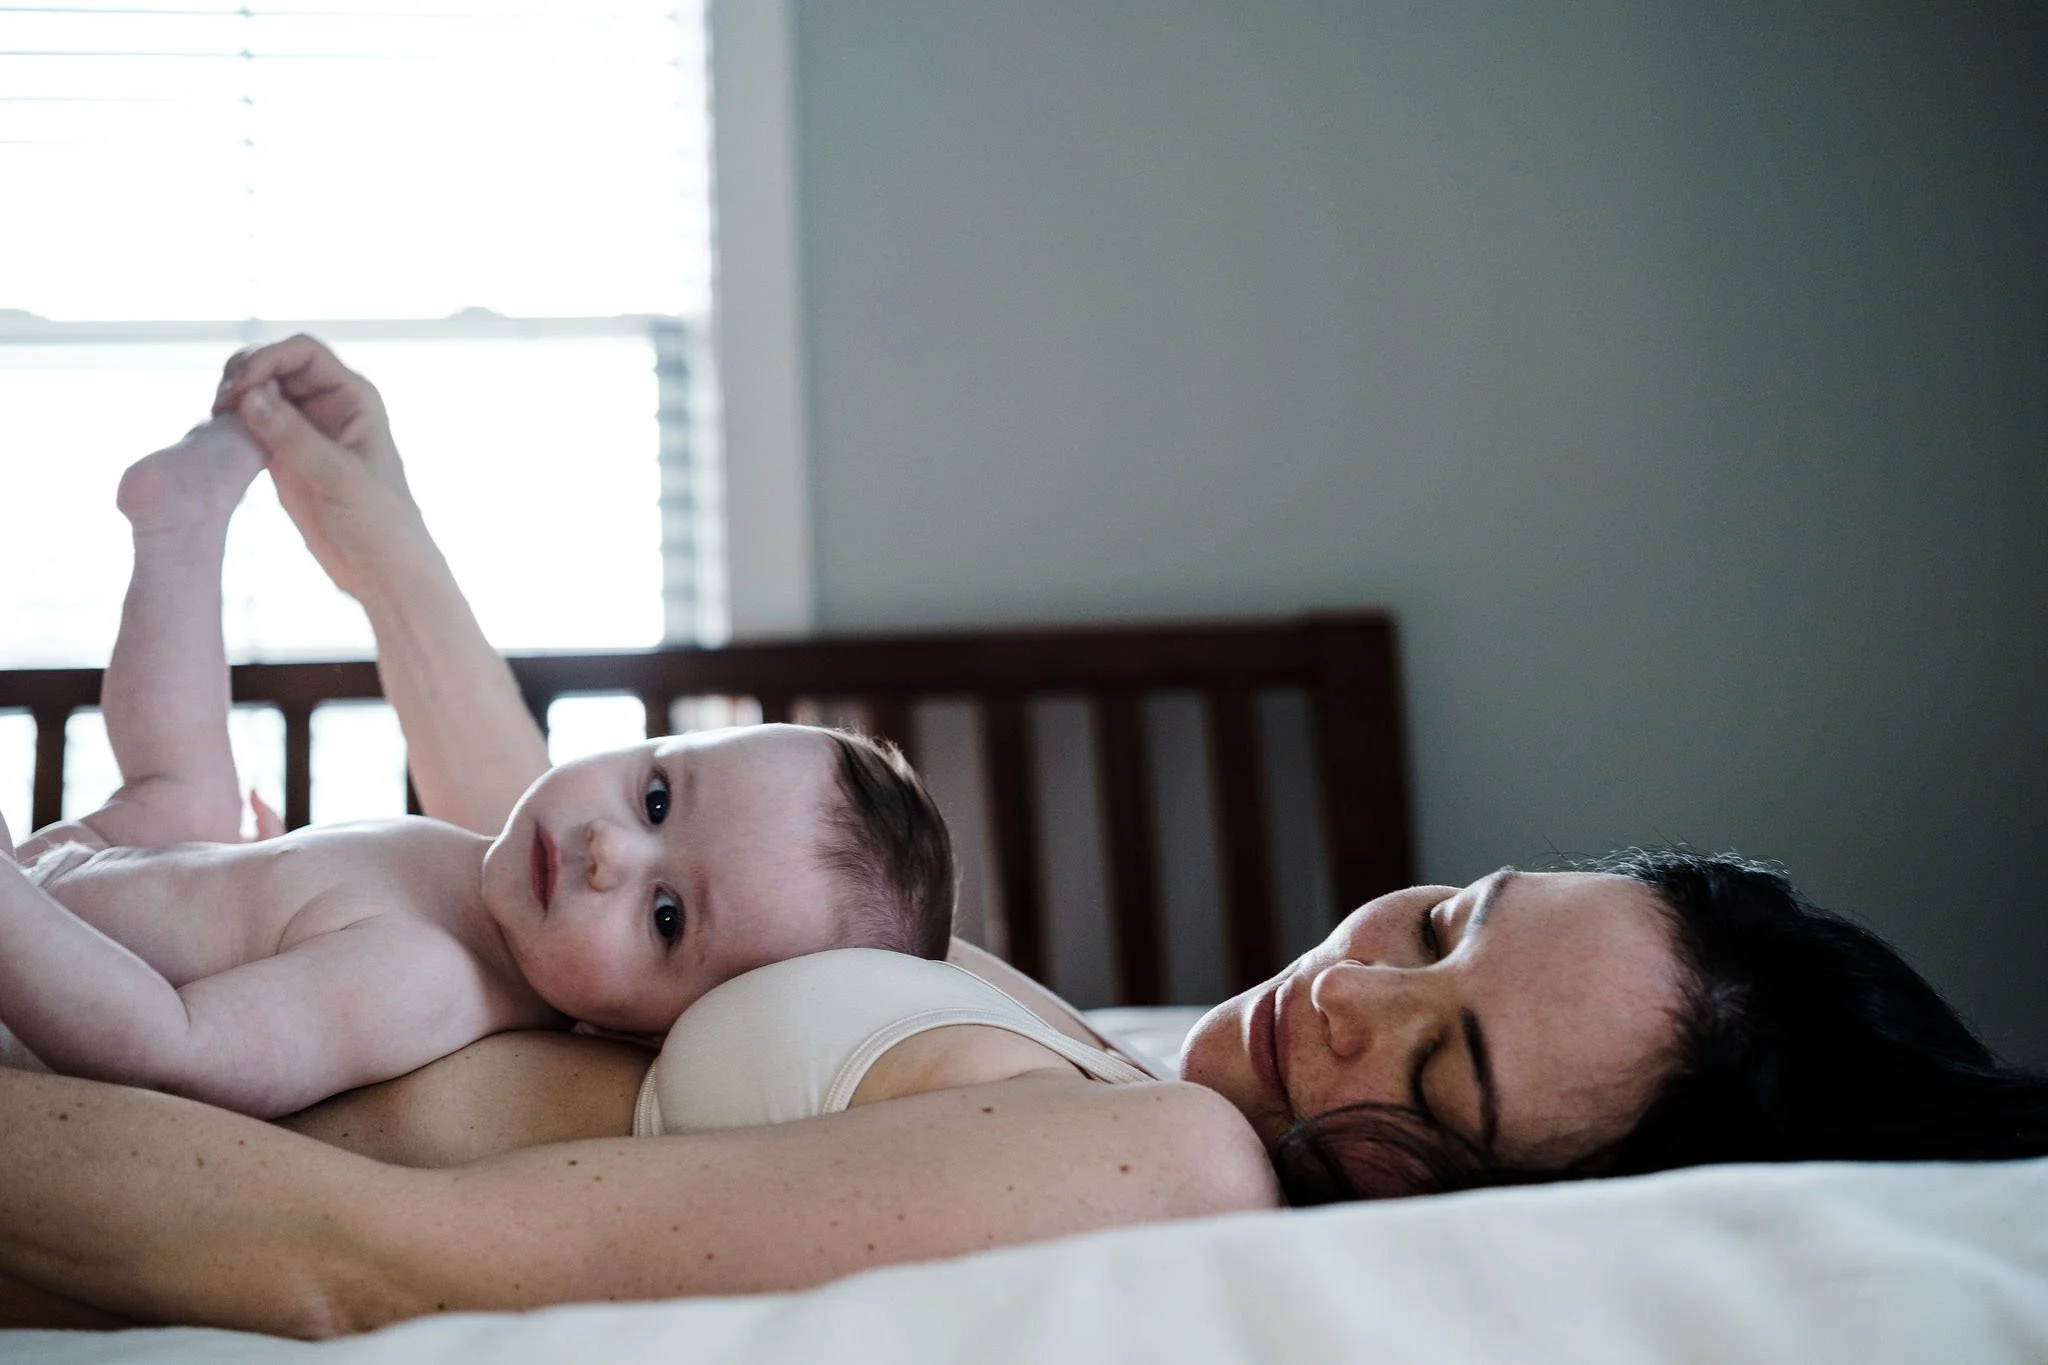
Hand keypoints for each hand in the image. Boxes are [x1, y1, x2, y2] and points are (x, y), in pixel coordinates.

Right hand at [213, 336, 427, 600]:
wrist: (382, 569)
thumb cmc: (379, 522)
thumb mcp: (338, 477)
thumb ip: (293, 436)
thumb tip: (248, 395)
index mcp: (354, 397)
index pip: (302, 352)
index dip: (267, 359)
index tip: (240, 390)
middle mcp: (329, 405)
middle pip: (275, 364)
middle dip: (244, 375)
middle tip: (220, 406)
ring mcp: (305, 429)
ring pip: (259, 391)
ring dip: (234, 396)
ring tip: (217, 420)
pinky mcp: (285, 455)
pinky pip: (252, 422)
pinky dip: (233, 422)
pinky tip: (220, 436)